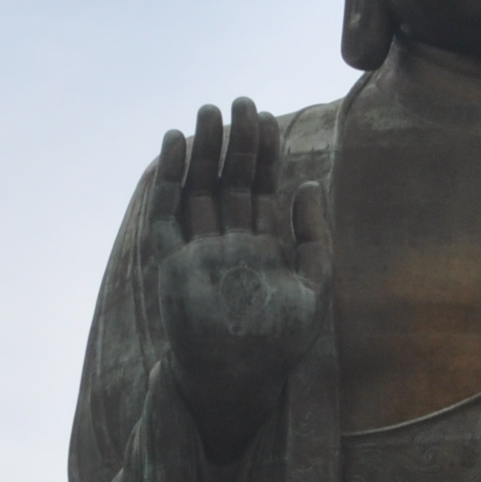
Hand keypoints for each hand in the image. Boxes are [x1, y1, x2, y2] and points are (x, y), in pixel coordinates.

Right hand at [151, 100, 329, 458]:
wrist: (237, 379)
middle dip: (235, 143)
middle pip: (230, 180)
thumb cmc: (277, 342)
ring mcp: (197, 248)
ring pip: (198, 188)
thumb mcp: (312, 289)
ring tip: (208, 112)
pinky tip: (174, 143)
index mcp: (262, 244)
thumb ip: (314, 238)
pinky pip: (166, 211)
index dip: (264, 153)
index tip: (267, 117)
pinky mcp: (170, 259)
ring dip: (202, 150)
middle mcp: (228, 241)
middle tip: (241, 102)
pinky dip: (169, 177)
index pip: (261, 187)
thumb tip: (308, 183)